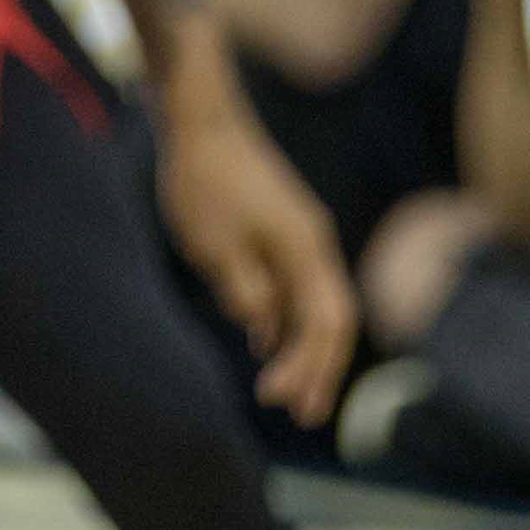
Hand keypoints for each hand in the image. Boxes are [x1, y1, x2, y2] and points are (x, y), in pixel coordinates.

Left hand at [158, 82, 357, 427]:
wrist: (200, 114)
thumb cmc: (204, 178)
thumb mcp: (216, 248)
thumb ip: (247, 294)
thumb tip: (264, 327)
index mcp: (306, 250)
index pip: (326, 325)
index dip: (309, 369)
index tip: (277, 401)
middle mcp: (313, 243)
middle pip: (329, 319)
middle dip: (317, 369)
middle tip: (302, 415)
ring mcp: (297, 232)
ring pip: (311, 302)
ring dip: (300, 346)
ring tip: (285, 390)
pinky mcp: (278, 224)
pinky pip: (293, 283)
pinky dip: (285, 317)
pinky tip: (265, 340)